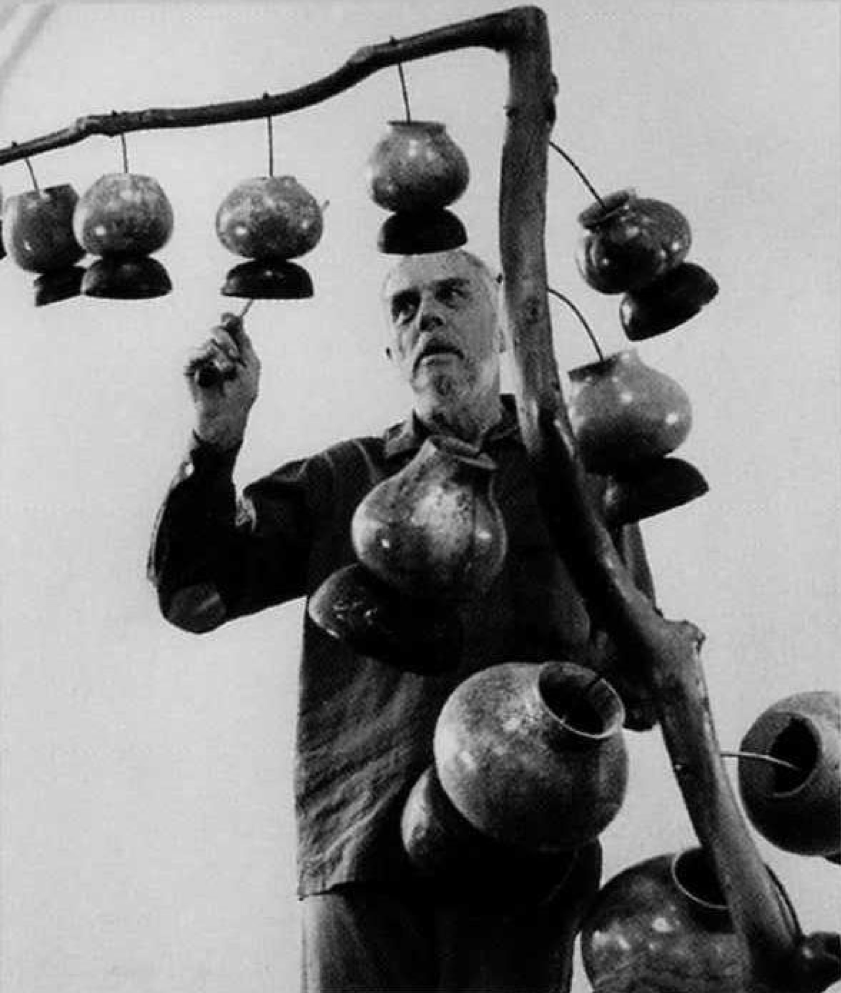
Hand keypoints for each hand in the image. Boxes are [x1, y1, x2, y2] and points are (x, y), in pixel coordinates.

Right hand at [184, 311, 260, 448]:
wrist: (227, 417)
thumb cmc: (240, 395)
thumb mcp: (250, 365)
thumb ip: (243, 341)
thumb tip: (235, 317)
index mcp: (233, 348)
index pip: (230, 328)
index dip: (231, 321)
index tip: (230, 319)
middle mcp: (217, 350)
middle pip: (218, 330)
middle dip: (228, 340)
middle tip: (235, 356)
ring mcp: (203, 358)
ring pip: (209, 342)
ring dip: (221, 355)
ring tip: (227, 371)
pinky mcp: (190, 367)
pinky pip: (193, 354)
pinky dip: (203, 355)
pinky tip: (210, 364)